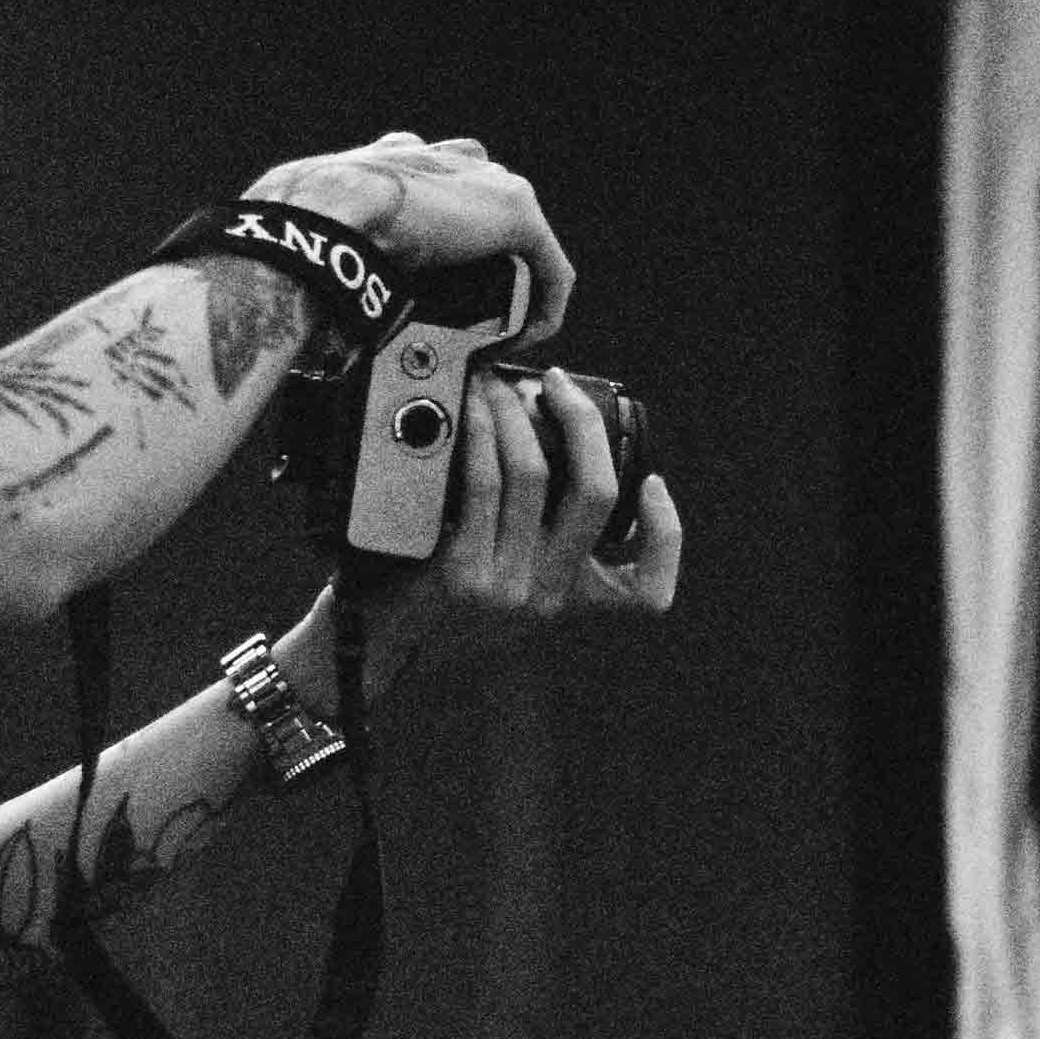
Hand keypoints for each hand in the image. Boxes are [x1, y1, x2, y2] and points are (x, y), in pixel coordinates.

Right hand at [246, 133, 572, 344]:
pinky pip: (550, 268)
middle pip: (484, 214)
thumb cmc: (299, 223)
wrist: (324, 212)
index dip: (440, 243)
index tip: (428, 287)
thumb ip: (323, 246)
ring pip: (518, 242)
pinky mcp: (515, 213)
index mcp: (399, 161)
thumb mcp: (311, 231)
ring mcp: (485, 182)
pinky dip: (544, 307)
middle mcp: (446, 160)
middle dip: (479, 264)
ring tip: (495, 333)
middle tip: (465, 316)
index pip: (435, 191)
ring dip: (512, 288)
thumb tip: (305, 292)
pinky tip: (526, 337)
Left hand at [347, 368, 682, 699]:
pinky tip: (474, 413)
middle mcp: (545, 598)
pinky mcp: (461, 574)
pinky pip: (482, 483)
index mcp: (568, 602)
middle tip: (561, 386)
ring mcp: (505, 588)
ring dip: (514, 413)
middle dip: (581, 421)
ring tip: (497, 385)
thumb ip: (536, 543)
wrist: (373, 653)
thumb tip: (546, 449)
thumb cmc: (435, 606)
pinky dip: (481, 434)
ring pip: (532, 474)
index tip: (652, 486)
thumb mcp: (505, 585)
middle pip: (593, 492)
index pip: (648, 593)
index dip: (666, 536)